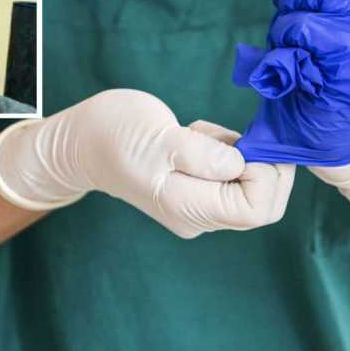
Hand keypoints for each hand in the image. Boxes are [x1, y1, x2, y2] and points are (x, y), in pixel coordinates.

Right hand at [0, 89, 294, 237]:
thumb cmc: (114, 135)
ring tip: (199, 134)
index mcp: (188, 208)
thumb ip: (202, 155)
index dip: (267, 175)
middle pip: (262, 204)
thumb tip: (242, 164)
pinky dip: (231, 150)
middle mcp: (198, 216)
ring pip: (253, 187)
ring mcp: (199, 205)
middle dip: (264, 164)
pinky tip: (197, 136)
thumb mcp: (159, 138)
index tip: (247, 143)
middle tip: (234, 134)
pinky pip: (236, 174)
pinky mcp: (198, 188)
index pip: (256, 209)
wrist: (83, 142)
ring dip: (244, 153)